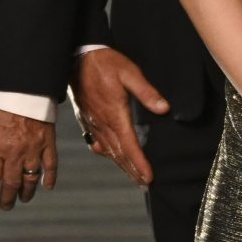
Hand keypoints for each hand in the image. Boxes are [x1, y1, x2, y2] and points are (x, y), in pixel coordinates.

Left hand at [0, 105, 56, 207]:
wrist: (22, 88)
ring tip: (23, 199)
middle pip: (10, 184)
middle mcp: (14, 153)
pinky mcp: (47, 143)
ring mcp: (33, 150)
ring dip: (26, 193)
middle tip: (5, 206)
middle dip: (6, 199)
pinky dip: (50, 178)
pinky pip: (50, 165)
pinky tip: (47, 187)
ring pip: (30, 179)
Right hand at [70, 47, 165, 187]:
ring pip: (108, 150)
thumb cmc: (105, 63)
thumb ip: (146, 92)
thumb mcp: (129, 73)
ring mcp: (93, 123)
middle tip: (144, 183)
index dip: (139, 163)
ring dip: (121, 164)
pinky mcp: (87, 119)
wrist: (77, 57)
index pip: (129, 146)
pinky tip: (110, 156)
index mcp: (114, 114)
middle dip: (132, 170)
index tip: (148, 177)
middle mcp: (102, 123)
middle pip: (119, 153)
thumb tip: (164, 108)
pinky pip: (97, 141)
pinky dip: (106, 152)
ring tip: (132, 176)